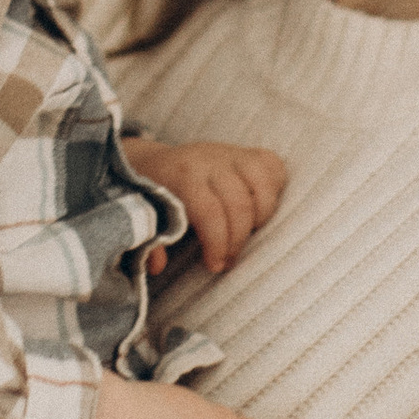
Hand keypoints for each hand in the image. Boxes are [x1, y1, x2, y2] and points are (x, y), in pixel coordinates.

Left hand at [125, 137, 287, 274]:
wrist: (158, 163)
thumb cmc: (153, 197)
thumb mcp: (144, 216)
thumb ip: (150, 241)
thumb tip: (158, 265)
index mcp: (182, 174)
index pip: (210, 212)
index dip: (218, 244)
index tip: (214, 266)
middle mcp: (210, 159)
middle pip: (240, 206)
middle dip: (237, 242)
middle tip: (227, 260)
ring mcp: (232, 154)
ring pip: (264, 188)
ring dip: (259, 220)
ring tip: (242, 235)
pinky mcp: (248, 153)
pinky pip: (275, 170)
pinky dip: (274, 193)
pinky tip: (256, 210)